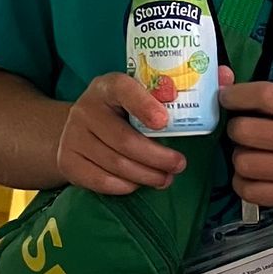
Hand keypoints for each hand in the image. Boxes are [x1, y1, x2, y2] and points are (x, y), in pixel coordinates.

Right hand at [57, 71, 188, 196]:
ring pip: (115, 164)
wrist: (79, 129)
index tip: (164, 122)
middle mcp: (85, 109)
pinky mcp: (67, 161)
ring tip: (165, 179)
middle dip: (157, 157)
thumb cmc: (119, 113)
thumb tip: (205, 101)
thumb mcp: (134, 98)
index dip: (144, 106)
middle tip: (179, 165)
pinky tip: (139, 184)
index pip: (123, 89)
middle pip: (124, 139)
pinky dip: (125, 186)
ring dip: (146, 175)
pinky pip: (100, 180)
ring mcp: (73, 136)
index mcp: (106, 87)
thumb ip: (162, 99)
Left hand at [225, 79, 272, 208]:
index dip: (235, 95)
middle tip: (246, 131)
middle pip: (243, 131)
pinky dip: (243, 182)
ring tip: (253, 154)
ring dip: (240, 157)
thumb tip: (223, 85)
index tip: (227, 98)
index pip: (261, 95)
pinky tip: (253, 175)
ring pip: (242, 163)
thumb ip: (270, 97)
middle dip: (237, 129)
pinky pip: (249, 191)